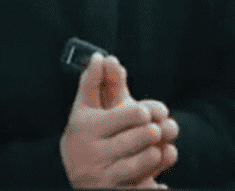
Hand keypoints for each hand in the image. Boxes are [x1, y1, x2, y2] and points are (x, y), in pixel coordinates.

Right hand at [60, 53, 173, 188]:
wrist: (74, 173)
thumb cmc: (85, 133)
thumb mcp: (85, 108)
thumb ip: (93, 82)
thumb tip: (101, 57)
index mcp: (88, 128)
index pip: (122, 116)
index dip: (139, 113)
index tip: (146, 112)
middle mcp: (94, 153)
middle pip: (133, 140)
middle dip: (150, 133)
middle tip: (156, 130)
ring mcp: (104, 176)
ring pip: (139, 165)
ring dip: (154, 157)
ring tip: (157, 150)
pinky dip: (152, 188)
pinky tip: (160, 185)